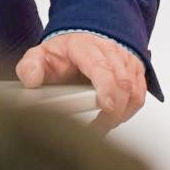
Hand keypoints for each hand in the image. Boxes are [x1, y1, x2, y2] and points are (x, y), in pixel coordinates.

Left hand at [15, 32, 146, 130]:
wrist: (80, 40)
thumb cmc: (63, 52)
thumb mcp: (40, 55)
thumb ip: (30, 67)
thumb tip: (31, 81)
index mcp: (85, 47)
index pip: (101, 67)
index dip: (106, 88)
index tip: (105, 107)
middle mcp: (110, 51)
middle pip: (122, 83)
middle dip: (113, 111)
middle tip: (97, 129)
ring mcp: (125, 60)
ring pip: (134, 91)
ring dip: (121, 113)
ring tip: (102, 127)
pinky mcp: (135, 71)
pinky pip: (139, 95)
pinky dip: (129, 111)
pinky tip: (114, 119)